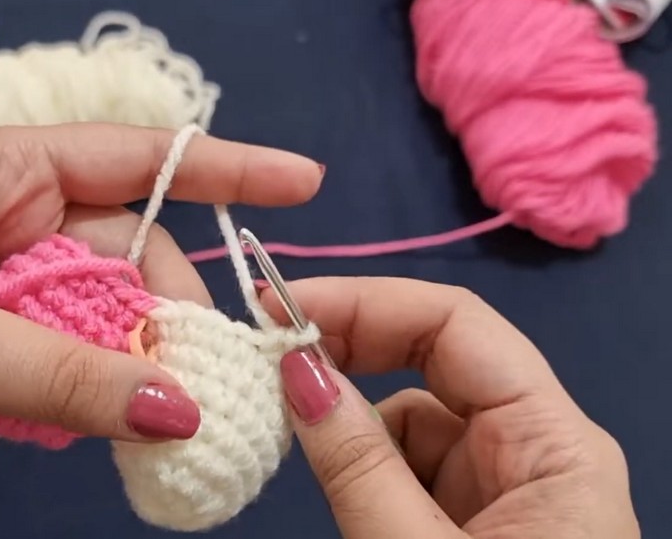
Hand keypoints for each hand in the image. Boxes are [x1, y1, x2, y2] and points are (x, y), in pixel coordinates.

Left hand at [0, 124, 322, 449]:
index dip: (228, 168)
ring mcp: (0, 269)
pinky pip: (62, 347)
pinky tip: (70, 417)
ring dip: (117, 361)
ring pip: (98, 310)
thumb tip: (179, 408)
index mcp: (2, 168)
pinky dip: (78, 383)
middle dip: (160, 316)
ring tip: (126, 414)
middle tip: (190, 387)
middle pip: (128, 255)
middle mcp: (13, 210)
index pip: (138, 155)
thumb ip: (57, 372)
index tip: (306, 185)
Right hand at [263, 277, 636, 537]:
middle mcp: (535, 450)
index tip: (276, 309)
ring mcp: (502, 488)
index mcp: (554, 444)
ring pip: (413, 417)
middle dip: (351, 347)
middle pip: (436, 361)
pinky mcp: (470, 522)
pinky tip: (327, 478)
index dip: (367, 302)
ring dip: (347, 414)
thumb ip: (355, 462)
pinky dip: (358, 461)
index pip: (458, 327)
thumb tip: (294, 365)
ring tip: (282, 422)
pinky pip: (407, 466)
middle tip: (265, 353)